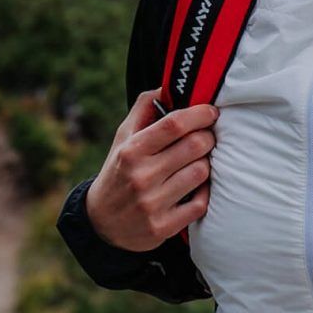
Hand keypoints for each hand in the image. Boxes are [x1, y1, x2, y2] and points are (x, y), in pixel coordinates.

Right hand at [85, 88, 218, 251]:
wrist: (101, 224)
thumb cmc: (120, 171)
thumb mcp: (123, 138)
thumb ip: (144, 109)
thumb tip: (168, 85)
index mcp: (131, 151)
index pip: (174, 124)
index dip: (200, 114)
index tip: (211, 112)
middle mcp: (141, 176)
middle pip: (195, 146)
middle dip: (208, 137)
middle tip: (207, 138)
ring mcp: (152, 203)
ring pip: (202, 172)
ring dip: (206, 164)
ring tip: (198, 163)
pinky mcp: (163, 227)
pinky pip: (201, 203)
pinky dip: (204, 193)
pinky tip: (195, 188)